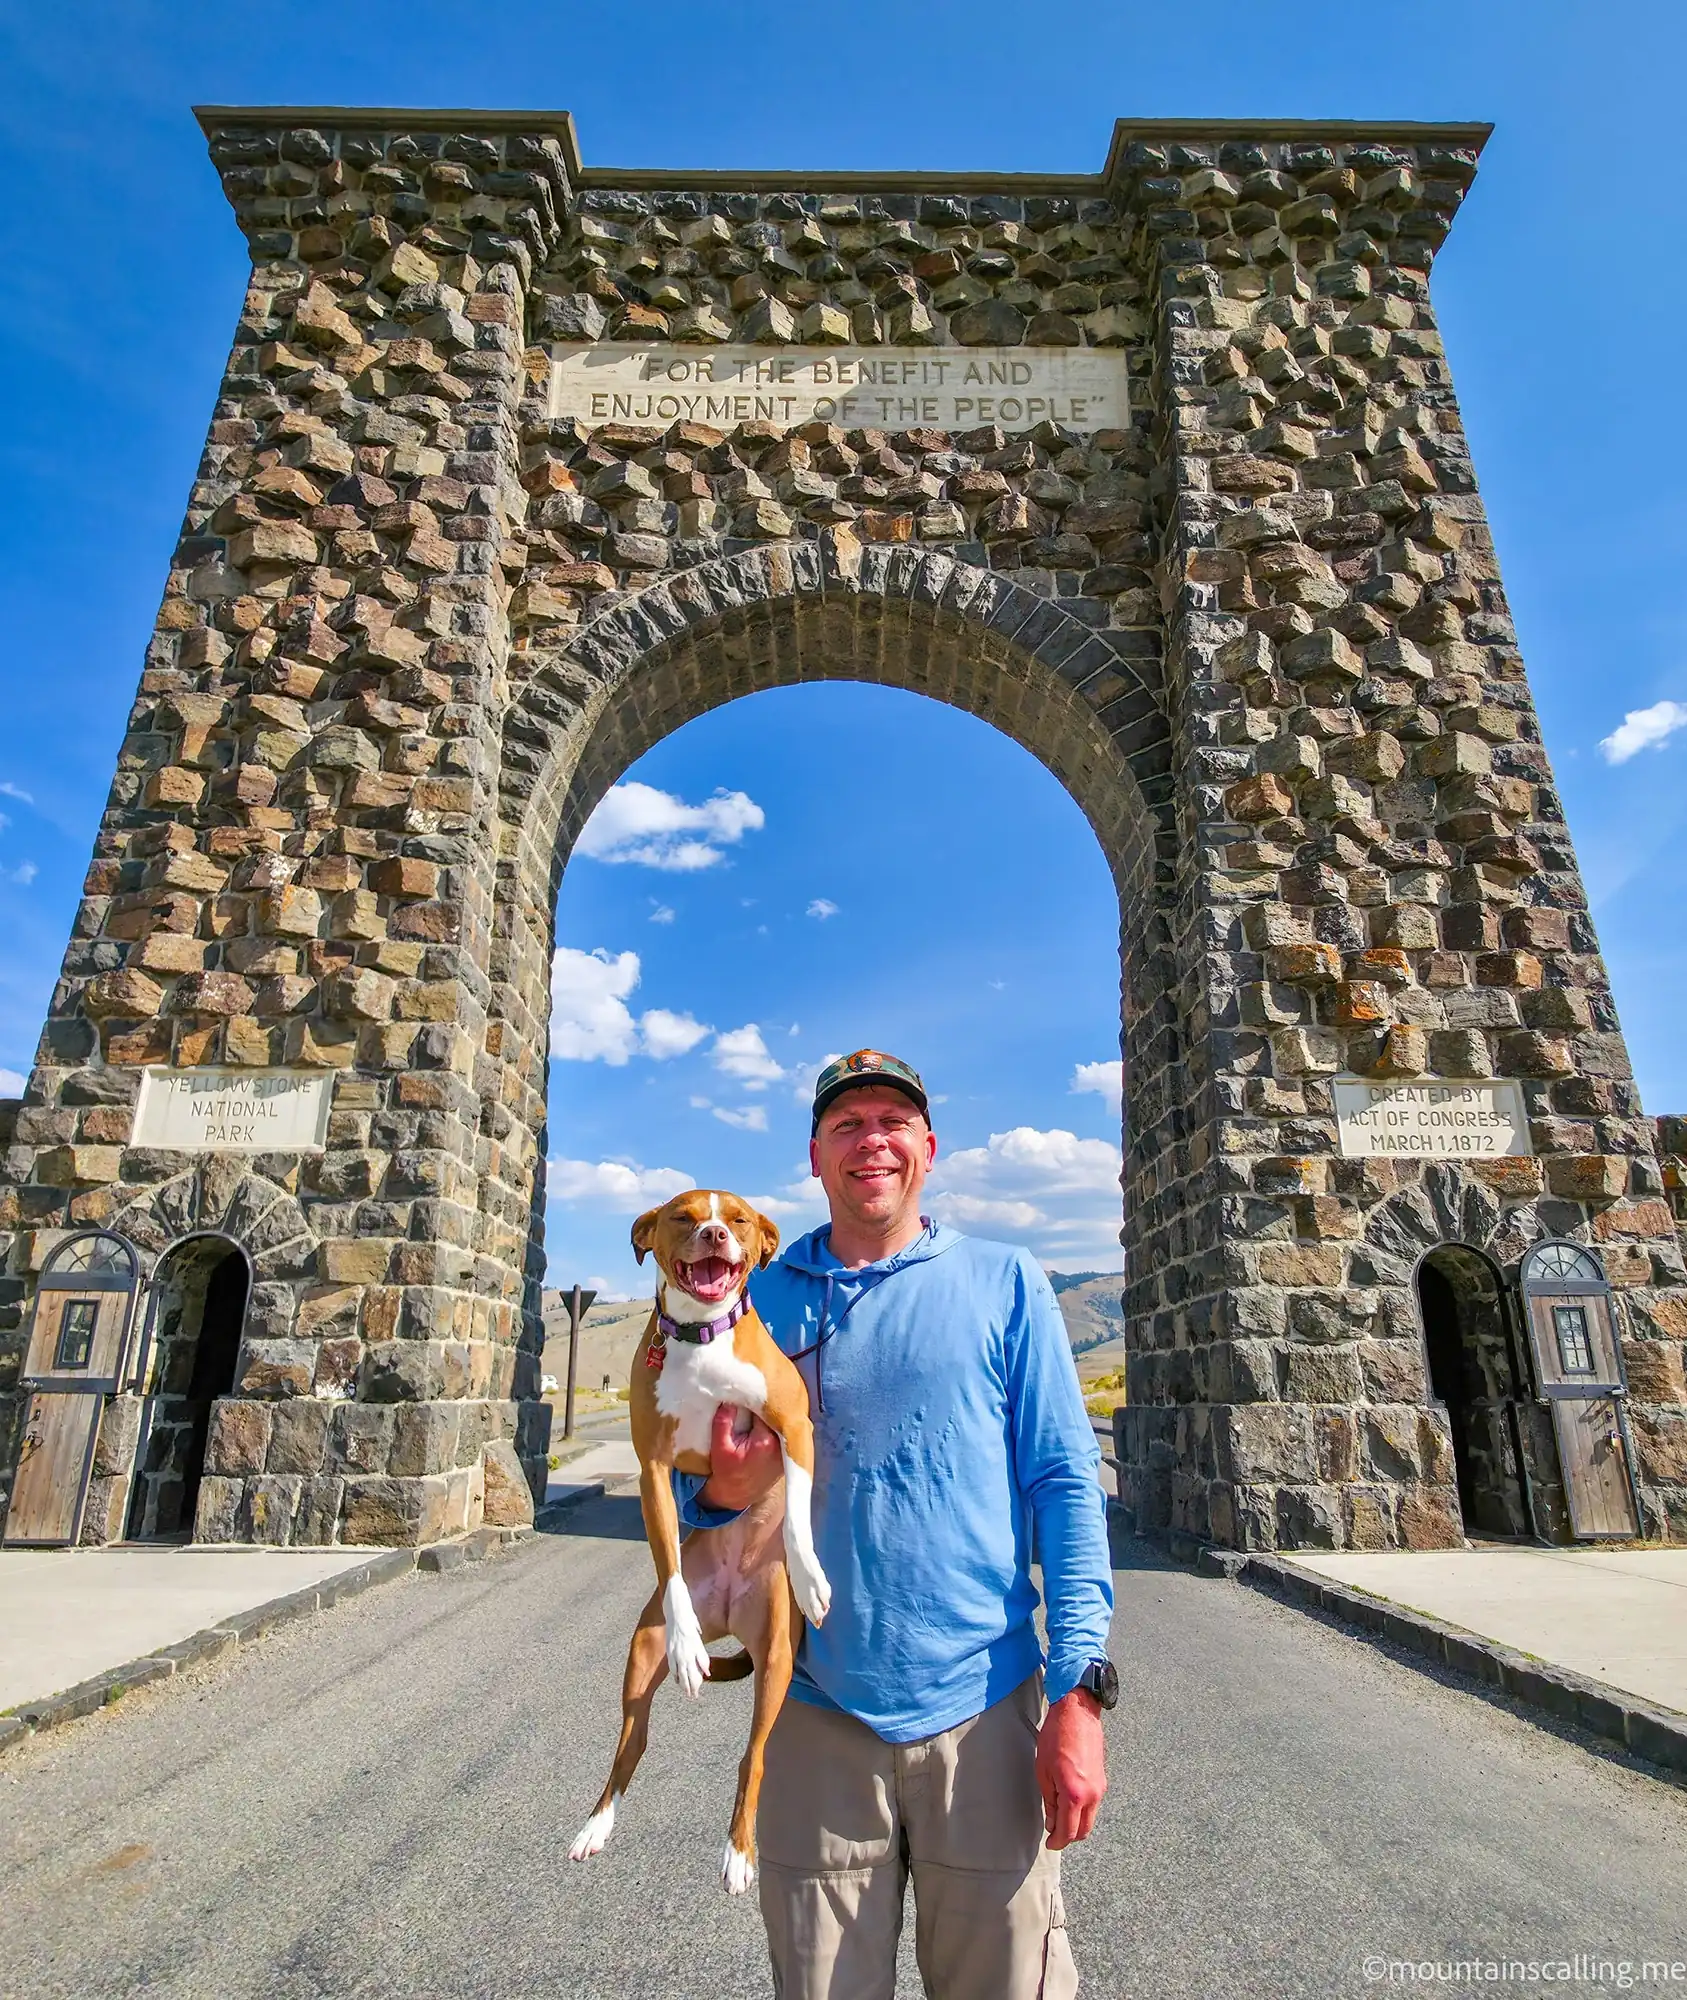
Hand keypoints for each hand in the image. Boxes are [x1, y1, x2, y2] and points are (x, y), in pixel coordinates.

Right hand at [698, 1403, 782, 1510]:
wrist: (737, 1495)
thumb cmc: (727, 1472)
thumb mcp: (719, 1446)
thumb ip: (724, 1420)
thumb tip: (731, 1398)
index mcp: (766, 1440)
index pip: (764, 1407)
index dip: (754, 1397)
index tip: (747, 1390)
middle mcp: (782, 1443)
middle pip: (776, 1413)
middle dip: (765, 1404)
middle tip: (753, 1394)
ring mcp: (788, 1449)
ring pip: (782, 1420)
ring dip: (772, 1413)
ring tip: (759, 1404)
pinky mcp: (788, 1452)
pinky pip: (785, 1430)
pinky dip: (777, 1423)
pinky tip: (766, 1418)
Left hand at [1036, 1688, 1106, 1849]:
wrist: (1077, 1713)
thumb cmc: (1056, 1737)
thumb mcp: (1044, 1771)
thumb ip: (1050, 1801)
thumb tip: (1052, 1823)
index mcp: (1075, 1794)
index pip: (1068, 1831)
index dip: (1057, 1841)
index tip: (1049, 1843)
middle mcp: (1092, 1795)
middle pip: (1083, 1831)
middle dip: (1068, 1837)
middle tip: (1053, 1834)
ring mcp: (1100, 1788)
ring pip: (1090, 1819)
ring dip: (1076, 1824)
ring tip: (1059, 1816)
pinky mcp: (1102, 1780)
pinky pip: (1093, 1805)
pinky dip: (1082, 1811)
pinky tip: (1069, 1802)